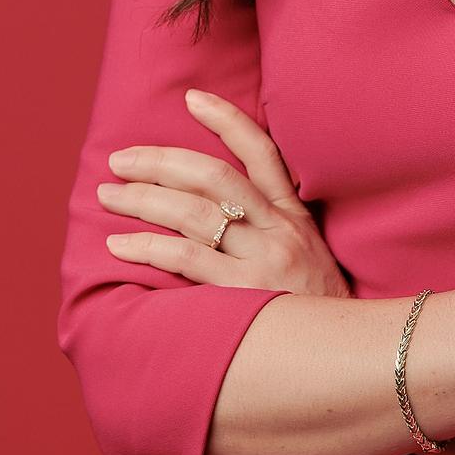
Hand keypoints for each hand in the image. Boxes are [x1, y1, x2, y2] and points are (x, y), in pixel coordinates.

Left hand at [97, 89, 351, 297]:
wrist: (346, 354)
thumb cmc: (319, 312)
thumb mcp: (311, 258)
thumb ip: (275, 232)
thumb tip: (223, 213)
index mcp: (294, 215)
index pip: (262, 152)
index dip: (226, 120)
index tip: (192, 99)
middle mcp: (278, 229)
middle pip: (213, 176)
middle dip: (161, 162)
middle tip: (120, 160)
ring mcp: (262, 259)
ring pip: (193, 212)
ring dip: (144, 199)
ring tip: (108, 195)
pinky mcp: (244, 292)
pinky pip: (188, 259)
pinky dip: (149, 247)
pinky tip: (120, 244)